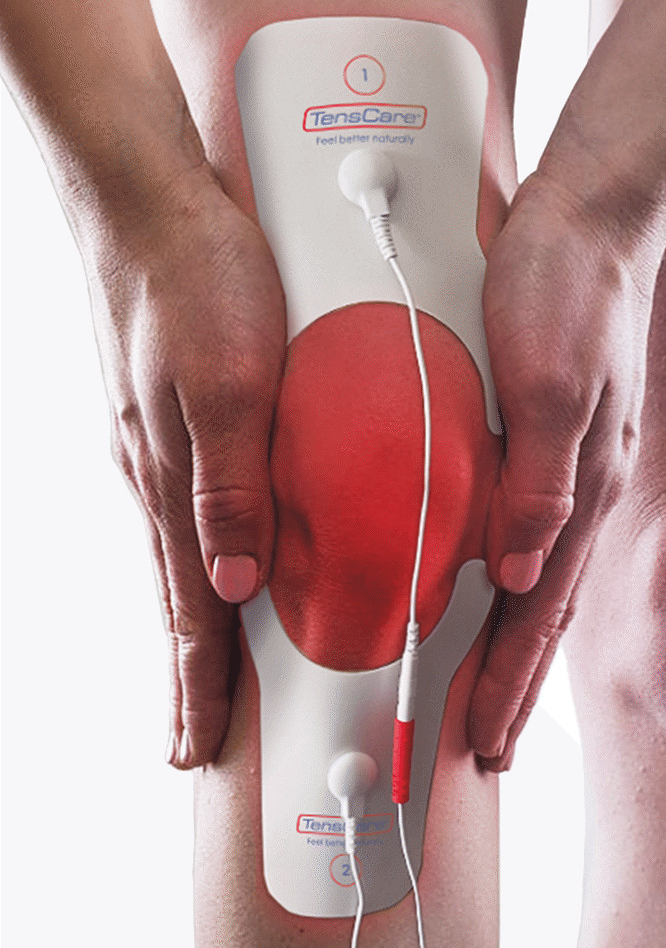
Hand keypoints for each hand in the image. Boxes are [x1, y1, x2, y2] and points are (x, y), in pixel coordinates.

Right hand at [83, 164, 285, 768]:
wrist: (148, 198)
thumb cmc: (197, 281)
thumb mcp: (228, 383)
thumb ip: (231, 484)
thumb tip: (234, 581)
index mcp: (172, 477)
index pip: (191, 609)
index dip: (199, 684)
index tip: (198, 749)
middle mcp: (158, 474)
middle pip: (183, 595)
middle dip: (195, 671)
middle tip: (200, 734)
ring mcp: (158, 445)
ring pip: (187, 554)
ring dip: (201, 618)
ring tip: (210, 666)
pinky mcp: (169, 415)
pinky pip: (192, 507)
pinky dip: (206, 555)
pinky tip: (219, 558)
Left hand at [468, 167, 661, 769]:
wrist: (592, 214)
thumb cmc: (564, 290)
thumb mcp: (552, 383)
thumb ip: (539, 480)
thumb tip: (518, 571)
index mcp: (579, 484)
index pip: (536, 609)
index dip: (507, 679)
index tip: (481, 742)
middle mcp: (580, 487)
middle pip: (540, 609)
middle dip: (510, 683)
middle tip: (484, 747)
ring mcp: (573, 464)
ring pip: (536, 577)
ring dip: (512, 641)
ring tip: (488, 690)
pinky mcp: (553, 435)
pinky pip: (528, 530)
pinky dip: (509, 581)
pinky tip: (492, 588)